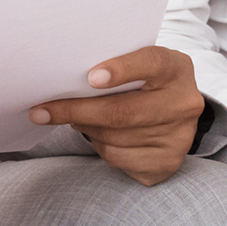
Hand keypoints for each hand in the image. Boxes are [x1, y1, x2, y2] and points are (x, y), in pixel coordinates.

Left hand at [30, 47, 206, 185]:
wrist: (175, 113)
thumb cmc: (144, 83)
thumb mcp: (138, 66)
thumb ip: (112, 67)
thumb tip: (61, 84)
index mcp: (176, 68)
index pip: (151, 62)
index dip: (121, 69)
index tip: (92, 78)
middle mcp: (184, 102)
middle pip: (122, 111)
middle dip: (75, 111)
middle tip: (42, 111)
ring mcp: (179, 137)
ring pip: (114, 137)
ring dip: (86, 129)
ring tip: (80, 119)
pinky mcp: (167, 163)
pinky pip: (117, 158)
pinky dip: (100, 147)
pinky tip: (101, 136)